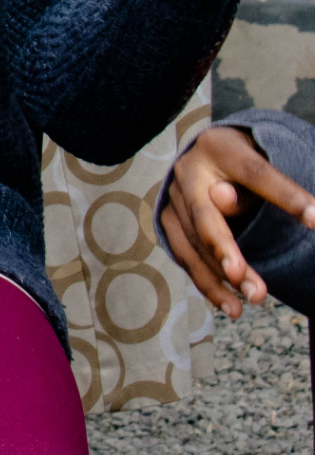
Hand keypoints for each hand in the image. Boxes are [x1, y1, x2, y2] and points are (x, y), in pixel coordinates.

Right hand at [160, 124, 314, 318]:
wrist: (208, 160)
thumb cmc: (244, 165)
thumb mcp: (255, 163)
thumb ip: (251, 185)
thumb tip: (222, 200)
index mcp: (217, 148)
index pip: (254, 173)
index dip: (285, 197)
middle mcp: (186, 172)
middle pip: (206, 215)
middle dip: (225, 249)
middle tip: (246, 280)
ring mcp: (173, 199)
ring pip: (193, 243)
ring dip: (221, 276)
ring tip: (254, 299)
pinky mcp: (168, 222)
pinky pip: (185, 257)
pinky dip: (208, 284)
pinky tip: (231, 306)